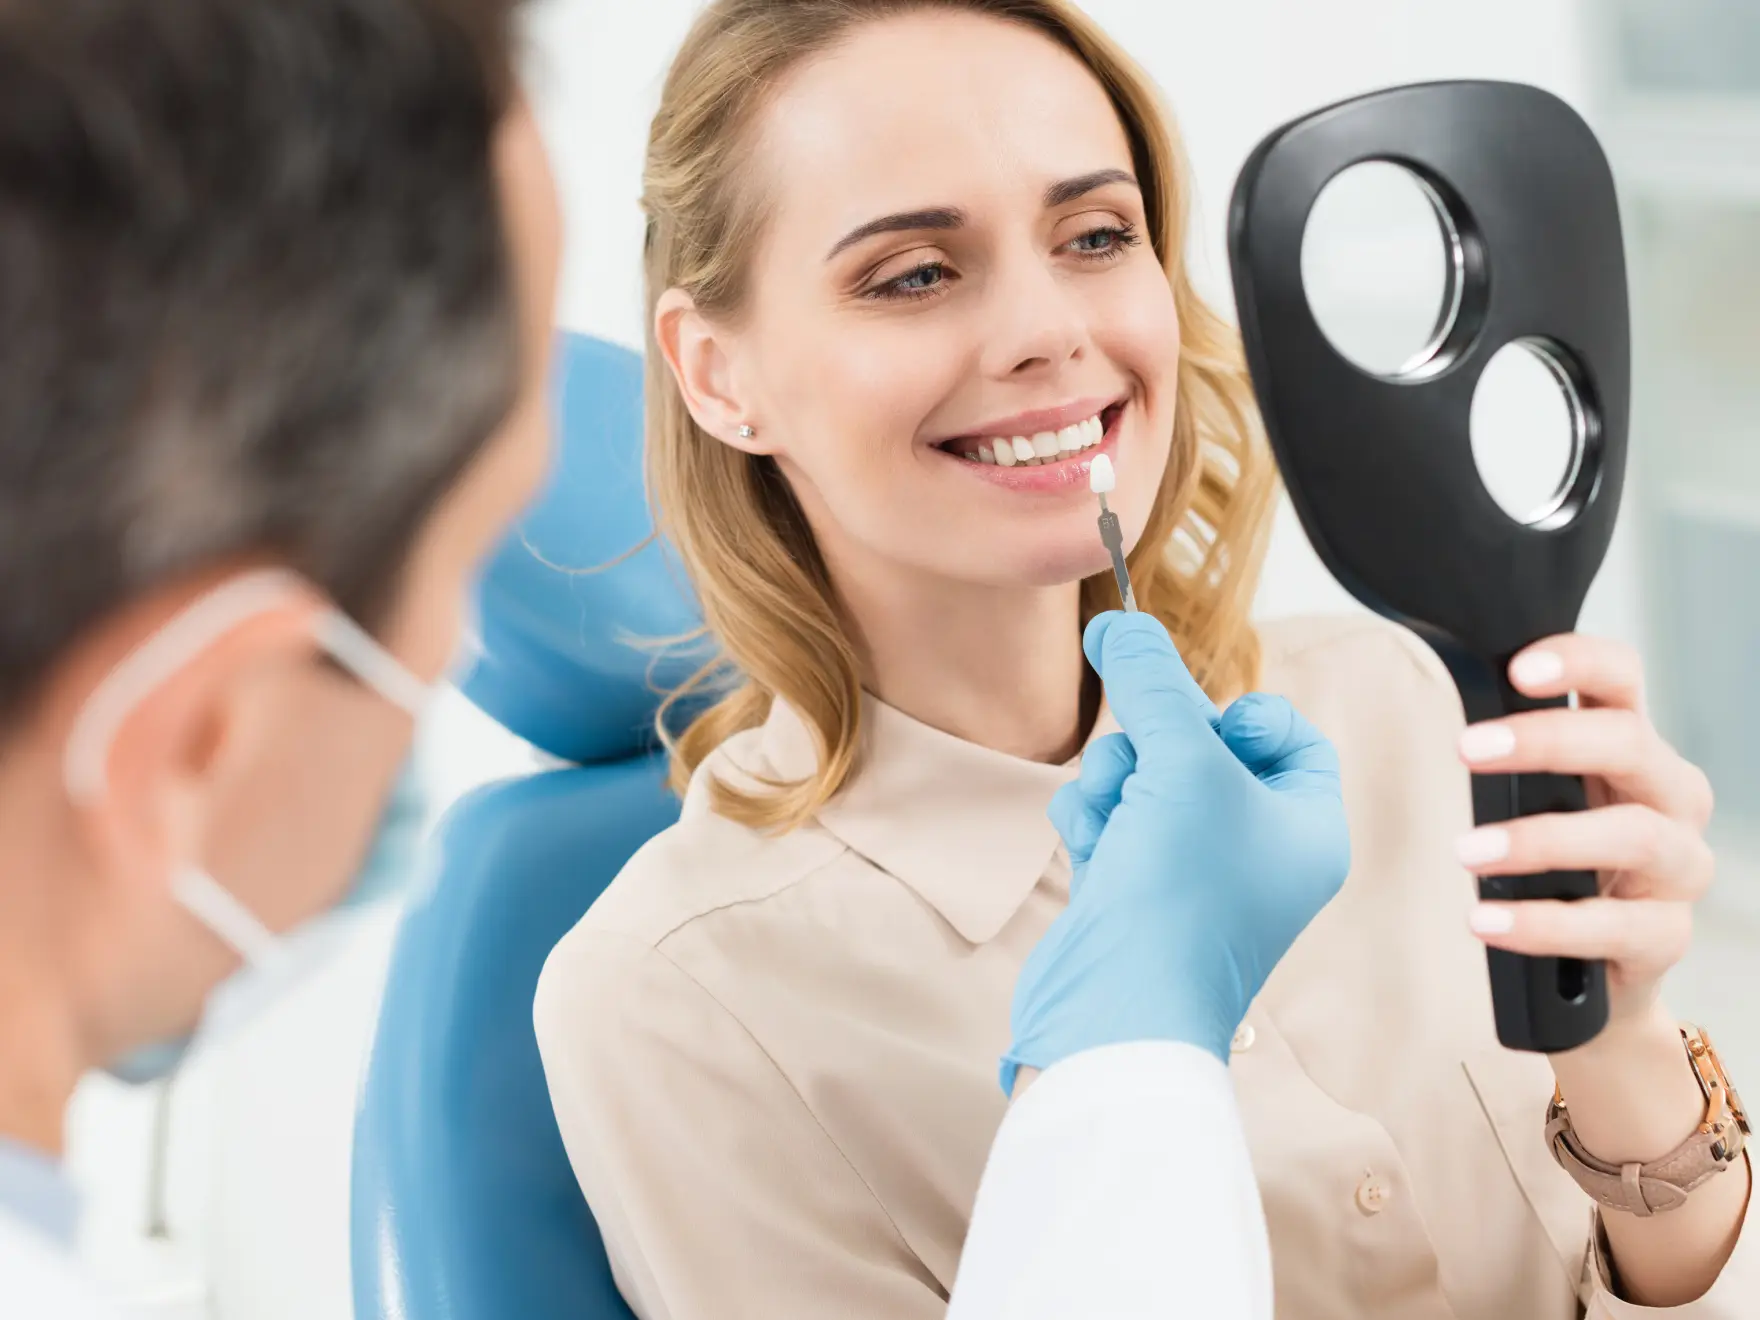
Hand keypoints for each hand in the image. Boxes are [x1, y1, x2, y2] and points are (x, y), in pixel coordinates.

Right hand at [1000, 612, 1350, 1092]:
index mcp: (1307, 826)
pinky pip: (1111, 817)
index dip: (1238, 713)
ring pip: (1145, 777)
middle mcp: (1257, 852)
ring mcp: (1192, 874)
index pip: (1284, 733)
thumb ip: (1151, 681)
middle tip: (1144, 763)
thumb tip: (1118, 622)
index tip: (1203, 722)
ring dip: (1117, 779)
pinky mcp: (1133, 890)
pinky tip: (1094, 846)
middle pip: (1200, 746)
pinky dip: (1094, 819)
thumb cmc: (1181, 896)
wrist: (1117, 1010)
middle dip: (1155, 743)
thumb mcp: (1181, 762)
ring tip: (1115, 812)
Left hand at [1457, 634, 1715, 1028]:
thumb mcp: (1537, 800)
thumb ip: (1507, 758)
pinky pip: (1614, 926)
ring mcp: (1678, 867)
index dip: (1579, 661)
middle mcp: (1669, 797)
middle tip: (1466, 748)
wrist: (1589, 973)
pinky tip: (1486, 921)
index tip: (1518, 669)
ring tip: (1466, 852)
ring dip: (1541, 839)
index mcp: (1632, 749)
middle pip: (1629, 744)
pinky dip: (1544, 924)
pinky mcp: (1666, 935)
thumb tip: (1429, 711)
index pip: (1621, 679)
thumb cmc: (1556, 865)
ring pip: (1632, 835)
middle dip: (1547, 740)